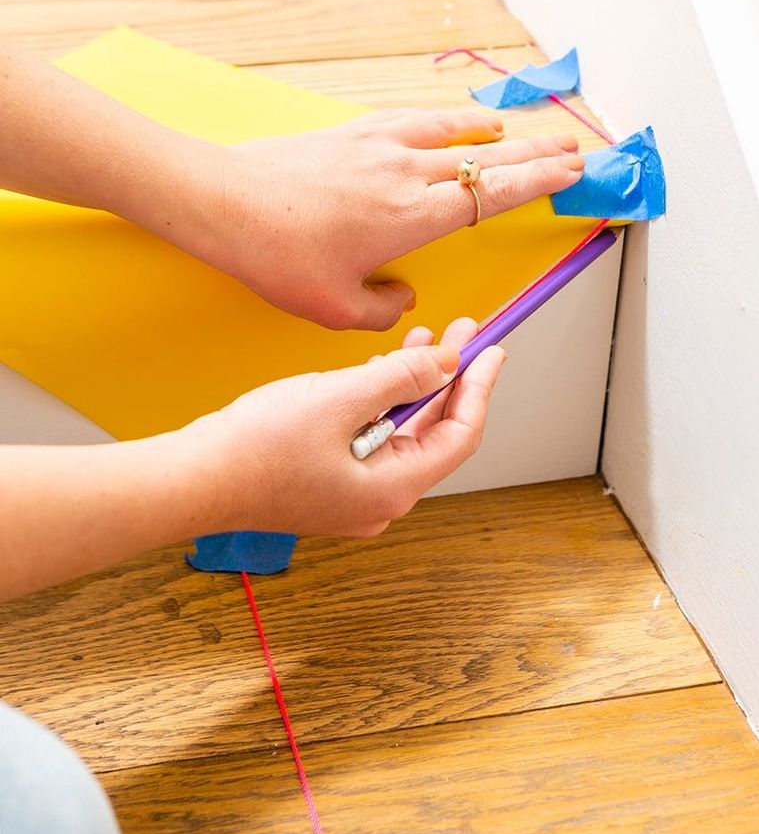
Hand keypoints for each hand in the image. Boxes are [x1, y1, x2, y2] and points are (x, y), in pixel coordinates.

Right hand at [190, 317, 502, 537]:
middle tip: (462, 333)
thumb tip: (447, 363)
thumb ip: (401, 377)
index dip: (480, 387)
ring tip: (424, 340)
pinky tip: (379, 370)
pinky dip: (381, 403)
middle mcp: (380, 500)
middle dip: (448, 379)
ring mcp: (352, 496)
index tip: (491, 349)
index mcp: (393, 488)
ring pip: (401, 434)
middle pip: (433, 433)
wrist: (192, 479)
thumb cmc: (257, 447)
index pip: (460, 434)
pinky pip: (371, 440)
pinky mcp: (327, 485)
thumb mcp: (341, 397)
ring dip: (413, 386)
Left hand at [200, 108, 584, 329]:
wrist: (223, 202)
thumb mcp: (335, 308)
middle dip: (537, 154)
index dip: (540, 182)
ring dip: (493, 131)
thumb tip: (402, 297)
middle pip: (488, 158)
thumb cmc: (277, 255)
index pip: (494, 195)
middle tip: (573, 147)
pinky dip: (442, 119)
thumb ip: (382, 309)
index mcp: (413, 217)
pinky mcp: (351, 131)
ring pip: (453, 130)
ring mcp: (379, 144)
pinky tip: (448, 122)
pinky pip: (412, 119)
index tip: (572, 173)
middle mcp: (405, 172)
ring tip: (517, 132)